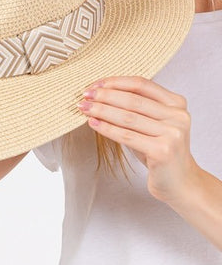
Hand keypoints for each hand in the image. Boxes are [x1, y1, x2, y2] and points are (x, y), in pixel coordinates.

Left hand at [77, 76, 199, 204]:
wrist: (180, 183)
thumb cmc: (160, 151)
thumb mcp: (151, 124)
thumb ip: (134, 109)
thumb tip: (99, 95)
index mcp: (177, 103)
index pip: (141, 84)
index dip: (116, 82)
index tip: (95, 84)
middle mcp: (178, 116)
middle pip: (133, 100)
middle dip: (105, 96)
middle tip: (85, 95)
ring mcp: (172, 133)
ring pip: (128, 117)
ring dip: (102, 110)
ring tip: (84, 108)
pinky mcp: (162, 151)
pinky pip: (127, 136)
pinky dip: (107, 128)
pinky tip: (93, 123)